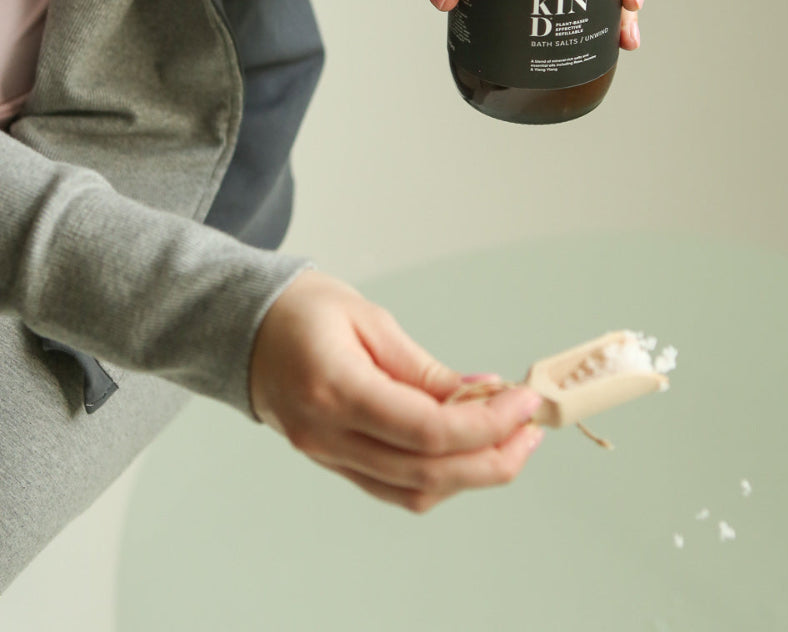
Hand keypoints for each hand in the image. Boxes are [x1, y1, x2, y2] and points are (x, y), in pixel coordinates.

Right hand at [249, 270, 544, 512]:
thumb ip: (425, 370)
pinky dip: (438, 475)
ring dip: (472, 474)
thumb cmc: (305, 309)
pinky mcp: (332, 461)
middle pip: (425, 473)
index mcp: (336, 390)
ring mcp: (325, 456)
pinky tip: (469, 448)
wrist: (244, 327)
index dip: (488, 424)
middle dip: (492, 458)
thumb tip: (482, 397)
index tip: (525, 401)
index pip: (427, 431)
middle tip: (532, 430)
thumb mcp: (371, 321)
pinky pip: (393, 486)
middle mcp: (327, 435)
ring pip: (412, 491)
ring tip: (512, 440)